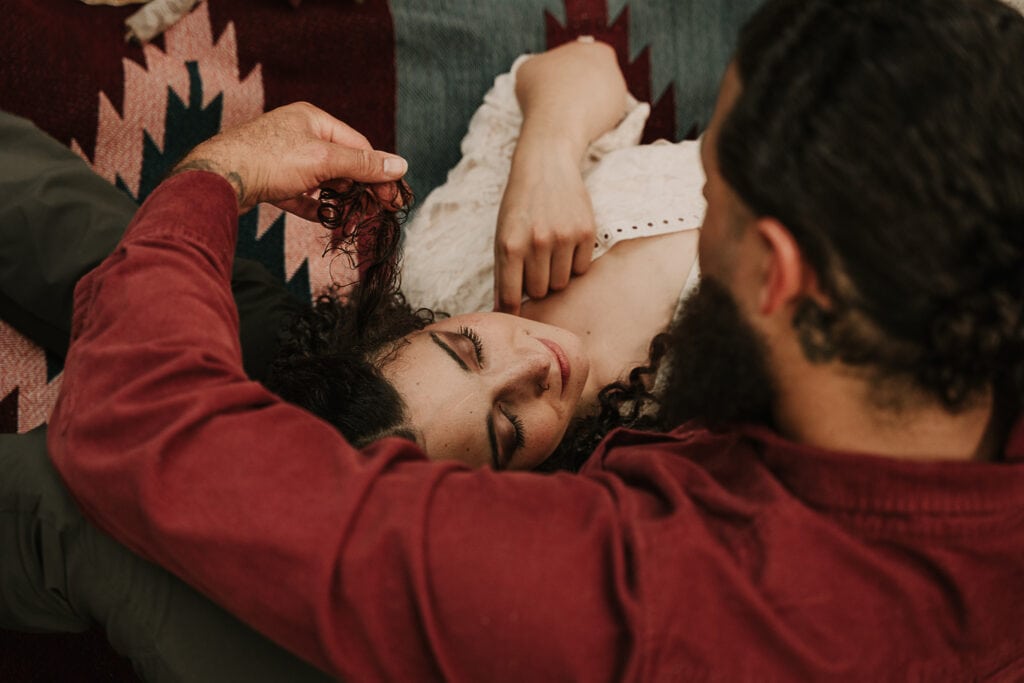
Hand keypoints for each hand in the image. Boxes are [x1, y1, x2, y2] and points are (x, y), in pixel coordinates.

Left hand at [171, 102, 407, 219]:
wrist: (217, 177)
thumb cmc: (269, 160)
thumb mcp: (324, 160)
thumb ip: (363, 165)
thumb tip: (400, 165)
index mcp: (313, 119)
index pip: (358, 145)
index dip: (377, 172)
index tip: (391, 198)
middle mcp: (298, 133)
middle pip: (341, 164)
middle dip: (357, 190)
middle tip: (373, 214)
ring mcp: (282, 156)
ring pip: (321, 180)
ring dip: (337, 201)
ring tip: (347, 222)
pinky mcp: (269, 178)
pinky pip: (299, 193)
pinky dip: (313, 206)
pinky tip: (323, 220)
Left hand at [494, 142, 594, 313]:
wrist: (546, 165)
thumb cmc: (520, 205)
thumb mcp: (502, 234)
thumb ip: (503, 273)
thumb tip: (501, 312)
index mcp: (509, 244)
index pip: (511, 296)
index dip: (512, 310)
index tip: (513, 319)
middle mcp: (537, 242)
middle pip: (539, 292)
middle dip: (536, 285)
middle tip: (534, 264)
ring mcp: (563, 238)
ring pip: (561, 284)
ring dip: (556, 275)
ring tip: (550, 251)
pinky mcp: (586, 233)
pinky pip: (581, 270)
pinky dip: (574, 263)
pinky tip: (566, 242)